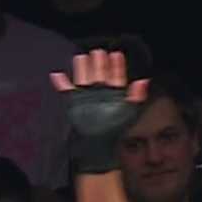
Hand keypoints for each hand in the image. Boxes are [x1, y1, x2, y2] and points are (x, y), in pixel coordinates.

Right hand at [49, 49, 148, 173]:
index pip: (115, 75)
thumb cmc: (114, 131)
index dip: (116, 66)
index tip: (116, 56)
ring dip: (83, 68)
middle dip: (99, 63)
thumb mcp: (129, 112)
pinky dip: (62, 84)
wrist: (99, 148)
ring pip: (84, 78)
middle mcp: (100, 92)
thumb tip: (144, 81)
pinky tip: (58, 76)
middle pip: (99, 73)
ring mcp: (87, 97)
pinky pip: (67, 91)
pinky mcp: (74, 103)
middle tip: (99, 53)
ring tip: (83, 58)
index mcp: (114, 93)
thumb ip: (136, 96)